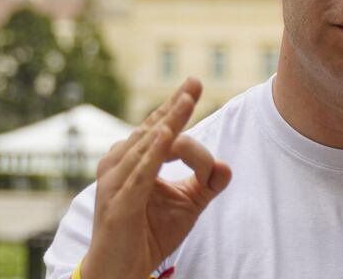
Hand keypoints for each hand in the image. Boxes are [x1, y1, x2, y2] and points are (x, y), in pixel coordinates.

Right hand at [81, 78, 231, 278]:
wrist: (122, 271)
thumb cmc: (149, 234)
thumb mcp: (187, 206)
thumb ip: (206, 183)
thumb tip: (227, 167)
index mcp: (131, 161)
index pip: (156, 127)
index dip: (175, 107)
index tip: (194, 84)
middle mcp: (118, 166)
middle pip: (152, 129)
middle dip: (175, 106)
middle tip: (194, 83)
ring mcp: (115, 184)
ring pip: (147, 146)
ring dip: (169, 122)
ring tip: (186, 101)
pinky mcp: (119, 204)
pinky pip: (140, 174)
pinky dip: (153, 153)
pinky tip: (168, 135)